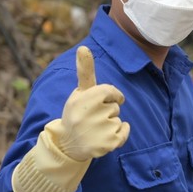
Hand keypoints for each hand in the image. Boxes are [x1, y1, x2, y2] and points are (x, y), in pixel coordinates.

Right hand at [11, 46, 129, 191]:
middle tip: (91, 119)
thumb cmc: (78, 112)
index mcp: (84, 99)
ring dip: (111, 124)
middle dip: (107, 111)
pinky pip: (124, 131)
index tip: (101, 102)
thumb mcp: (79, 92)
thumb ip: (85, 70)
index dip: (109, 96)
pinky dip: (120, 133)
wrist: (68, 144)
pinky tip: (105, 137)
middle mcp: (91, 114)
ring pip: (118, 119)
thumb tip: (84, 47)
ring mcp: (100, 130)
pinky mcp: (108, 144)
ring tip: (94, 129)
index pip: (111, 92)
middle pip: (115, 107)